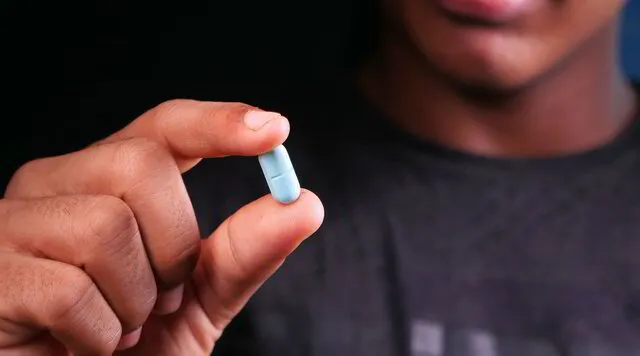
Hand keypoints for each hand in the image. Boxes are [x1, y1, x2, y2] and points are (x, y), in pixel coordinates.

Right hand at [0, 100, 323, 354]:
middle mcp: (55, 185)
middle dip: (174, 247)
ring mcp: (13, 224)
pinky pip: (70, 290)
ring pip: (107, 226)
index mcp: (105, 180)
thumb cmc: (132, 350)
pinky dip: (98, 335)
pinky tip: (81, 347)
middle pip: (142, 167)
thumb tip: (306, 204)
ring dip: (136, 300)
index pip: (163, 127)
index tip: (274, 131)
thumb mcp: (199, 300)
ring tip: (117, 327)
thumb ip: (243, 253)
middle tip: (160, 300)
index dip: (218, 123)